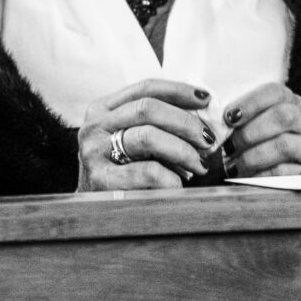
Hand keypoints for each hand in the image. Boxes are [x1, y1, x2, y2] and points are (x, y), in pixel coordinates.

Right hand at [76, 79, 216, 191]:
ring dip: (183, 150)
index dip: (178, 91)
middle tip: (207, 139)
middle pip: (147, 109)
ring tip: (198, 164)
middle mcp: (94, 127)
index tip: (205, 99)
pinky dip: (172, 178)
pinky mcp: (102, 180)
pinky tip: (178, 185)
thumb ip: (155, 124)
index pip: (144, 88)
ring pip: (148, 137)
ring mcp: (95, 153)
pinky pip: (148, 172)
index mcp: (102, 110)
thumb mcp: (128, 139)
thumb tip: (201, 118)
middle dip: (185, 122)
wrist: (92, 212)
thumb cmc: (120, 172)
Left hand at [223, 83, 300, 177]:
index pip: (277, 93)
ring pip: (284, 145)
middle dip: (251, 132)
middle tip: (229, 146)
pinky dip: (261, 175)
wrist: (293, 184)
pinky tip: (247, 178)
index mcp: (296, 104)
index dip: (251, 103)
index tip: (229, 117)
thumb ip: (245, 120)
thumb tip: (216, 119)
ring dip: (253, 156)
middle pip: (284, 116)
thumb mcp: (260, 129)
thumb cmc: (266, 150)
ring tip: (234, 165)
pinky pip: (286, 172)